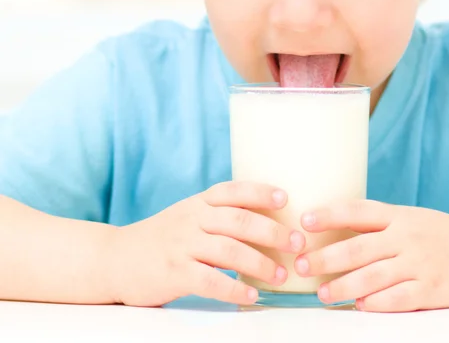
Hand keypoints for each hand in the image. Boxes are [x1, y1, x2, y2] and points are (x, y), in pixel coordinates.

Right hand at [108, 181, 304, 306]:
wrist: (114, 259)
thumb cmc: (162, 238)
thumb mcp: (187, 215)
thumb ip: (217, 215)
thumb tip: (265, 220)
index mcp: (198, 202)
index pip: (233, 190)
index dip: (260, 192)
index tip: (286, 199)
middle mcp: (192, 219)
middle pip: (239, 220)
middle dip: (273, 231)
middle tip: (297, 243)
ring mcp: (182, 245)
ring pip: (229, 250)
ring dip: (260, 264)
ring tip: (281, 275)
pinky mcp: (174, 273)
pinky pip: (210, 281)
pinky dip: (235, 289)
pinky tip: (252, 296)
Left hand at [294, 200, 448, 311]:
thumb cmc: (442, 235)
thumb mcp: (412, 218)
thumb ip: (380, 223)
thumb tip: (335, 228)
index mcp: (400, 215)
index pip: (358, 210)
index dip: (329, 215)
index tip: (304, 220)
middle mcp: (408, 237)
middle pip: (358, 248)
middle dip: (324, 258)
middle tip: (300, 265)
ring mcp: (420, 265)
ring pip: (371, 278)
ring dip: (342, 287)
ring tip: (322, 293)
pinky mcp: (432, 292)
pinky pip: (396, 300)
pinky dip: (375, 304)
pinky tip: (358, 306)